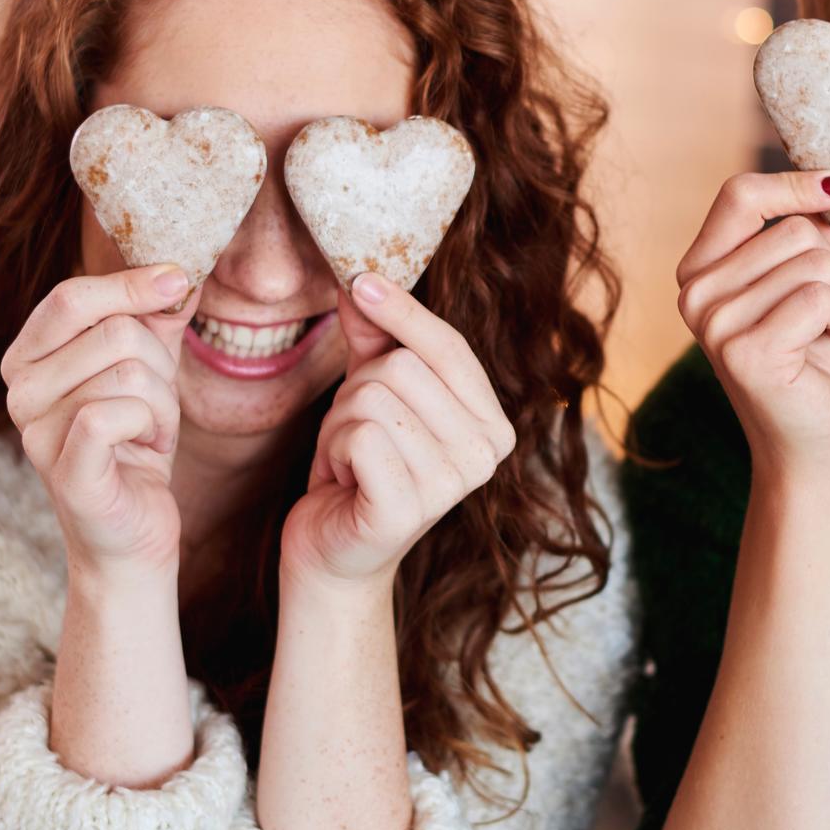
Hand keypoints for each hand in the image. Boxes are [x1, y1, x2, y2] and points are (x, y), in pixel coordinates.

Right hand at [1, 262, 201, 572]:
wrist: (133, 529)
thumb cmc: (134, 443)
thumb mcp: (147, 368)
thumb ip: (155, 318)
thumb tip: (177, 271)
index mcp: (27, 357)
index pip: (71, 296)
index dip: (130, 284)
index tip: (177, 280)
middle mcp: (18, 391)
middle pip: (111, 332)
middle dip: (159, 363)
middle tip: (158, 401)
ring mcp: (34, 433)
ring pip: (127, 374)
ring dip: (164, 404)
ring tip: (151, 432)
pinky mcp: (64, 471)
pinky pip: (114, 414)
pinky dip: (152, 426)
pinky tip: (147, 448)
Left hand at [281, 270, 514, 586]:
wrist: (335, 551)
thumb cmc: (360, 468)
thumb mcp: (372, 392)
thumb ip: (377, 337)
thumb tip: (362, 278)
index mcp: (494, 426)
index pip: (450, 347)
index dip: (403, 311)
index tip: (360, 280)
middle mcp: (486, 455)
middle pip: (401, 368)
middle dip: (356, 392)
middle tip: (356, 435)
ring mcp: (452, 485)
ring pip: (372, 398)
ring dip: (340, 424)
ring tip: (350, 460)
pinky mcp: (409, 508)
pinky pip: (360, 436)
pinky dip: (335, 451)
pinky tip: (345, 481)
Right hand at [676, 171, 829, 481]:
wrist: (814, 448)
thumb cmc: (815, 365)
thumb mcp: (814, 285)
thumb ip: (815, 232)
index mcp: (700, 272)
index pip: (741, 194)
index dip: (798, 182)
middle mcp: (695, 295)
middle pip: (794, 230)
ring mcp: (714, 324)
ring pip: (814, 262)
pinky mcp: (744, 352)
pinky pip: (821, 297)